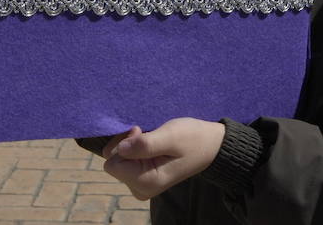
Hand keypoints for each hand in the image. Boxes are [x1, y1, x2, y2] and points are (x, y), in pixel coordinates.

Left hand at [103, 118, 224, 199]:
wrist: (210, 145)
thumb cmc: (192, 138)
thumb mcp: (171, 136)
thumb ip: (145, 144)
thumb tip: (119, 148)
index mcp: (147, 182)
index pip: (112, 164)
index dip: (124, 144)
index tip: (141, 133)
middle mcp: (141, 188)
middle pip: (114, 162)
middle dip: (127, 143)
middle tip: (147, 133)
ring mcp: (141, 184)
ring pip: (118, 160)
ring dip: (131, 144)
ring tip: (151, 137)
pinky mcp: (142, 177)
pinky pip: (125, 161)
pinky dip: (134, 148)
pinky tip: (150, 142)